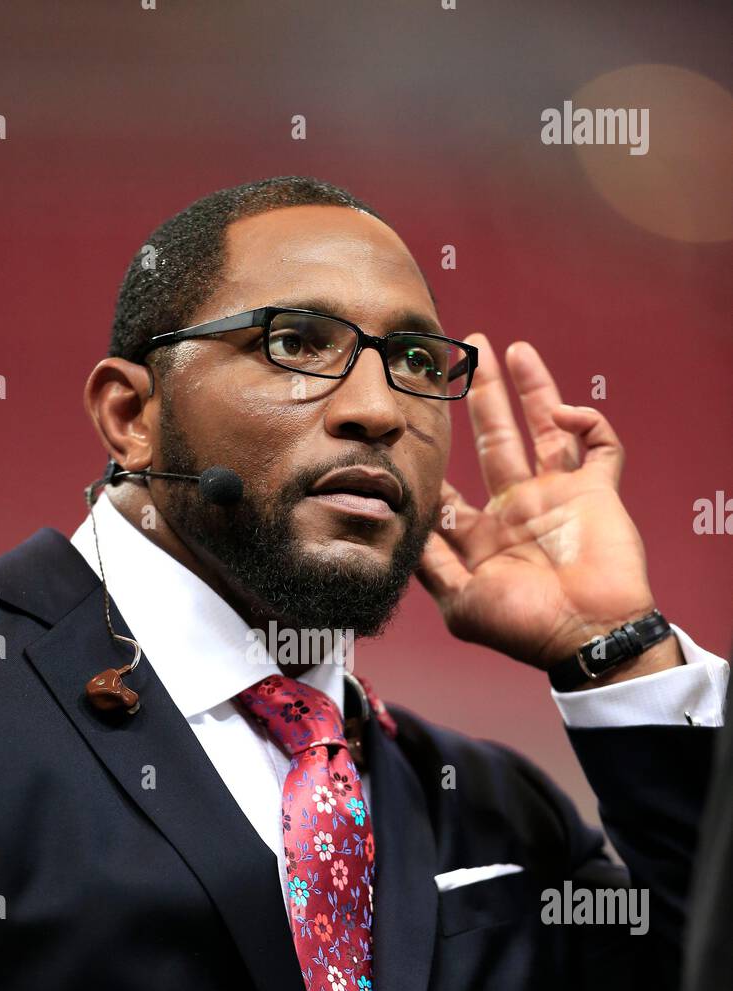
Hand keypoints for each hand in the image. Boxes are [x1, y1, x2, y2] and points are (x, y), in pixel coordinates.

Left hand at [417, 335, 681, 677]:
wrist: (587, 635)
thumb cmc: (524, 627)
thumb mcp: (459, 603)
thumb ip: (429, 564)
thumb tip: (396, 526)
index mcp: (485, 537)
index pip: (455, 489)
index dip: (435, 461)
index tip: (412, 426)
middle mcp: (519, 510)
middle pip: (496, 440)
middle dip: (481, 398)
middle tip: (465, 353)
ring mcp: (560, 497)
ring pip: (545, 429)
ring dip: (530, 388)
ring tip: (510, 349)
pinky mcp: (598, 491)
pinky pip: (600, 445)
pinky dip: (587, 422)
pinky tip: (564, 413)